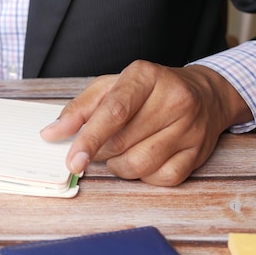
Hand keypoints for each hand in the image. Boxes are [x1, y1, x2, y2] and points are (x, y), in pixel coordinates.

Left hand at [40, 60, 252, 185]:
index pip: (114, 112)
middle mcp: (173, 99)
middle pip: (122, 142)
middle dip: (99, 152)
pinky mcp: (198, 152)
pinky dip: (143, 175)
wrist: (204, 94)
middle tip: (95, 147)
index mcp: (145, 76)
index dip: (89, 139)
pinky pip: (160, 177)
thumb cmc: (148, 90)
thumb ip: (78, 109)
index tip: (72, 160)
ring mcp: (190, 127)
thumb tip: (51, 134)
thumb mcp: (110, 86)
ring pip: (140, 164)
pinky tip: (142, 158)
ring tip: (117, 152)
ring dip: (118, 166)